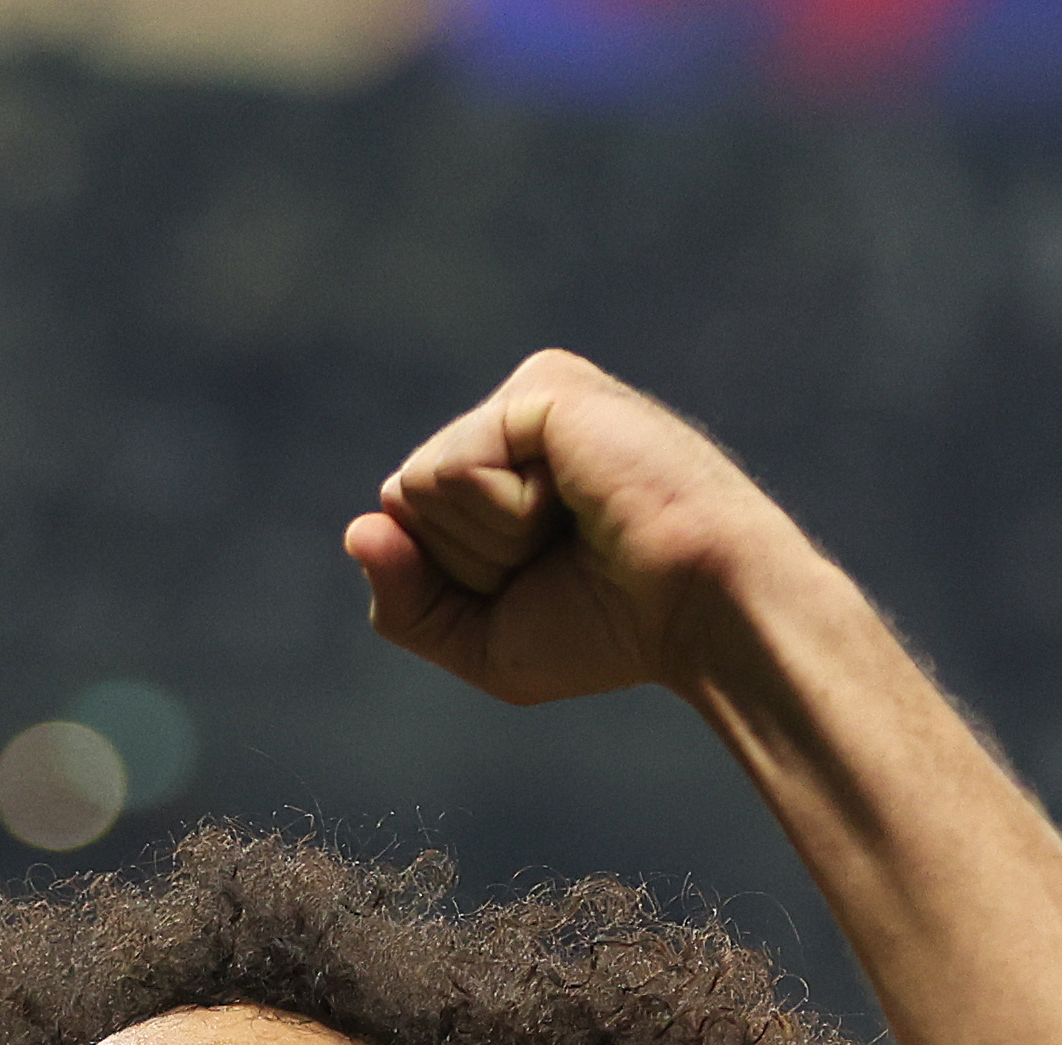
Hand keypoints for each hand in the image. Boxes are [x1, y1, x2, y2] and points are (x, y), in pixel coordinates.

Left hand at [343, 349, 811, 706]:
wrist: (704, 612)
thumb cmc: (613, 629)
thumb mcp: (483, 642)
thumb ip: (406, 602)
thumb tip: (357, 529)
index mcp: (503, 466)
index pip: (405, 522)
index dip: (455, 581)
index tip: (545, 581)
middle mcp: (513, 419)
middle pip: (403, 502)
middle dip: (470, 562)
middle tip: (567, 557)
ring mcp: (529, 394)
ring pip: (417, 487)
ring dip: (489, 541)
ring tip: (577, 528)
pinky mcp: (542, 386)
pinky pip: (450, 472)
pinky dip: (504, 516)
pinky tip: (578, 503)